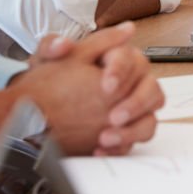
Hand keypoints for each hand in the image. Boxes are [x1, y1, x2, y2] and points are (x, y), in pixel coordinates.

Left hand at [15, 23, 162, 154]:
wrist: (41, 111)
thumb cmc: (49, 81)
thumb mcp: (45, 60)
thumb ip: (50, 47)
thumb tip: (64, 44)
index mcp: (115, 57)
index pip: (129, 57)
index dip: (120, 71)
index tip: (106, 86)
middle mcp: (131, 80)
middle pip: (150, 85)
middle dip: (135, 103)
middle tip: (113, 116)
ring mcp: (133, 106)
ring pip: (151, 114)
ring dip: (133, 128)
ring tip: (107, 137)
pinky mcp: (129, 128)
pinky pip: (138, 137)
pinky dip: (123, 145)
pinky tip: (101, 149)